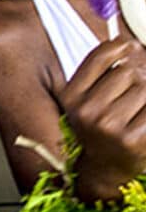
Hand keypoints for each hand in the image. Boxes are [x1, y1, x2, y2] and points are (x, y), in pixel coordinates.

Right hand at [61, 38, 145, 198]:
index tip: (130, 44)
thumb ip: (101, 71)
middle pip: (126, 72)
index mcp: (72, 97)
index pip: (98, 58)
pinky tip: (143, 115)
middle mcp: (87, 111)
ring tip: (140, 104)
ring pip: (144, 88)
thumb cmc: (100, 126)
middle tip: (139, 82)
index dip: (118, 46)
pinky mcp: (133, 140)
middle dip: (138, 74)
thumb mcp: (87, 98)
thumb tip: (130, 43)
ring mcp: (110, 127)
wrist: (105, 168)